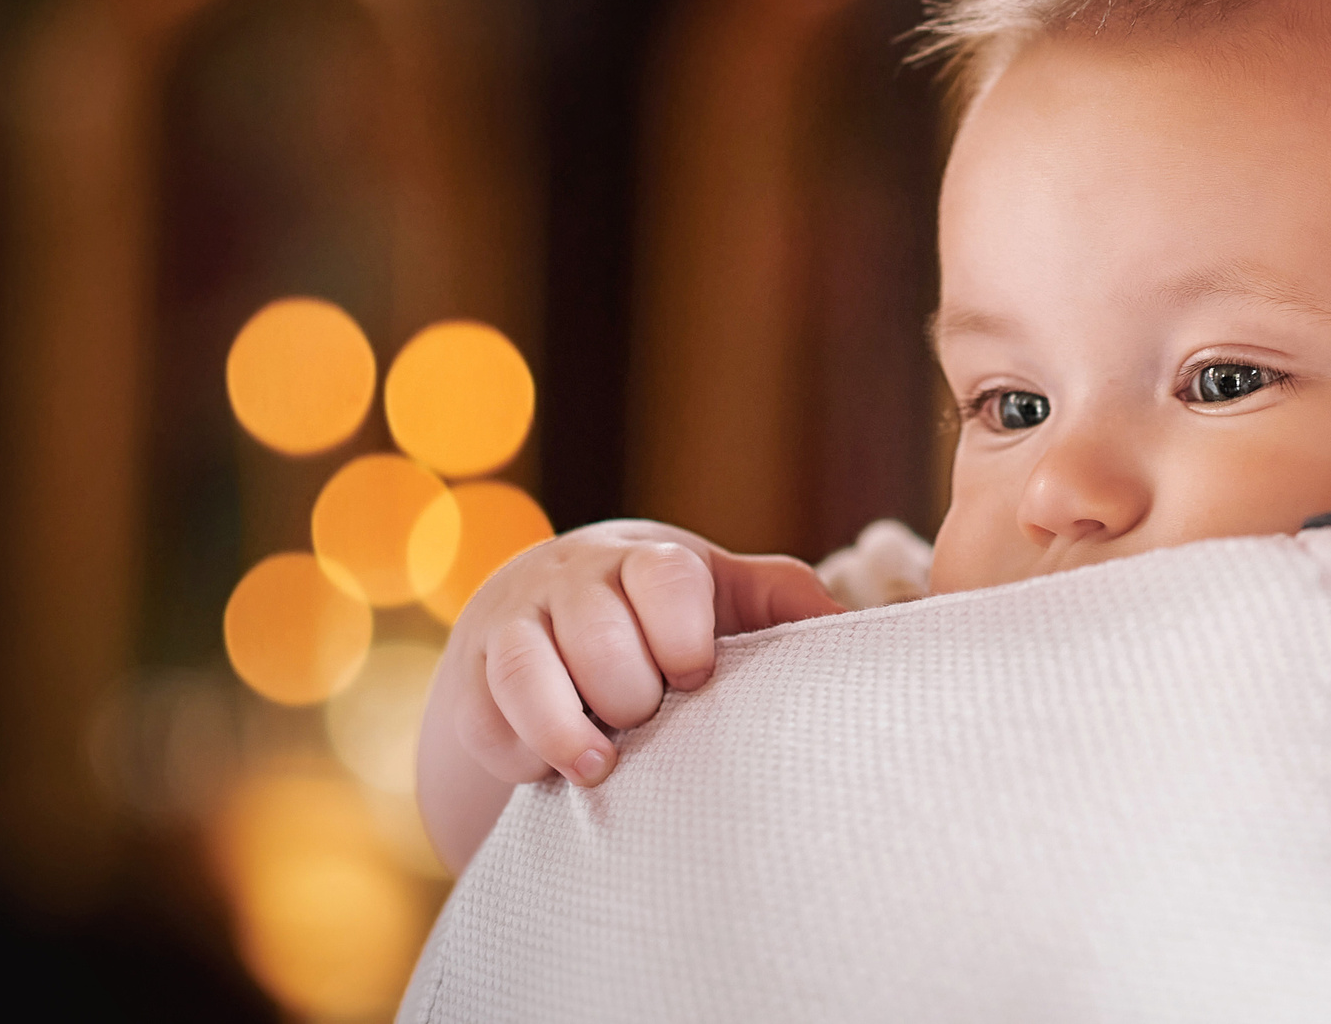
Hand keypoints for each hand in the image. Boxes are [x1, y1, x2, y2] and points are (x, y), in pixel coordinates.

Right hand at [417, 518, 837, 869]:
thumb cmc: (660, 615)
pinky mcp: (474, 680)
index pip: (665, 577)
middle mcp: (575, 583)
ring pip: (528, 669)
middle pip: (598, 634)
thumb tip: (856, 627)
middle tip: (649, 716)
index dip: (682, 632)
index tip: (697, 676)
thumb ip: (782, 601)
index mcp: (648, 562)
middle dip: (630, 690)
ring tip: (603, 764)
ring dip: (569, 727)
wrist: (544, 618)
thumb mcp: (723, 597)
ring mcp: (517, 625)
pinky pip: (489, 716)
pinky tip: (554, 767)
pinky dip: (524, 750)